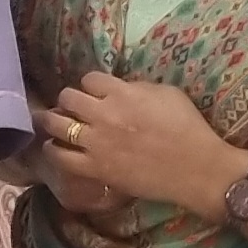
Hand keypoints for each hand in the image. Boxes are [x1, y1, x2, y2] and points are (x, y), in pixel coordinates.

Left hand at [44, 72, 247, 218]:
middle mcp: (103, 114)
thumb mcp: (167, 93)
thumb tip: (121, 89)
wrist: (196, 168)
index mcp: (122, 92)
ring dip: (52, 120)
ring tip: (51, 121)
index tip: (94, 91)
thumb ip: (138, 88)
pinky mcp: (95, 168)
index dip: (91, 84)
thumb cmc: (188, 127)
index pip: (89, 79)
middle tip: (71, 106)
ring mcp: (96, 142)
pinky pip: (61, 157)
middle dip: (68, 99)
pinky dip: (53, 150)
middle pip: (68, 98)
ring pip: (57, 125)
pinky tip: (53, 147)